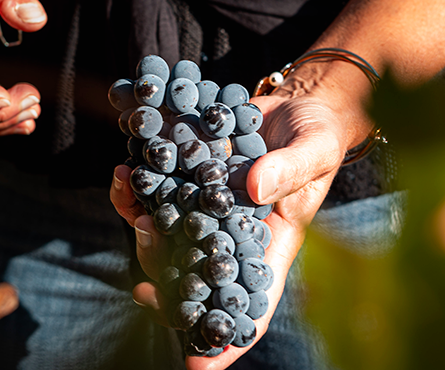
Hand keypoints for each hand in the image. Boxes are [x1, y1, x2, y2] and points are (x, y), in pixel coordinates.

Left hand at [109, 66, 372, 367]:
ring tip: (128, 200)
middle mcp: (233, 235)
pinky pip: (156, 194)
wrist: (299, 100)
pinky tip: (125, 172)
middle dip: (166, 285)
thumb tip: (253, 188)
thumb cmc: (319, 133)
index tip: (198, 368)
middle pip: (195, 279)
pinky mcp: (190, 178)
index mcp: (272, 245)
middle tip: (145, 283)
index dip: (226, 342)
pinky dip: (136, 189)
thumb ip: (290, 169)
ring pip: (167, 240)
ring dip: (141, 232)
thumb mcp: (316, 149)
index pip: (251, 307)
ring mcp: (208, 210)